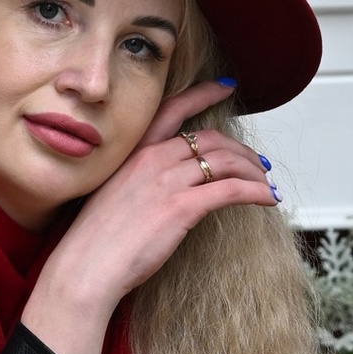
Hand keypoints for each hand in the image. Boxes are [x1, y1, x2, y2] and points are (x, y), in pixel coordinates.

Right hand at [19, 83, 276, 353]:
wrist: (85, 267)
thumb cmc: (95, 242)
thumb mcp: (114, 196)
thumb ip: (142, 183)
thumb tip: (167, 188)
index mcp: (134, 153)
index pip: (174, 109)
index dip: (204, 93)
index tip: (227, 85)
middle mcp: (153, 159)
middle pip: (211, 140)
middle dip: (241, 150)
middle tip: (258, 164)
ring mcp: (168, 182)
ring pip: (226, 162)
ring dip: (254, 171)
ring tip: (265, 184)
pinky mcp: (182, 207)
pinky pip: (232, 190)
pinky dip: (256, 192)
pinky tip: (268, 199)